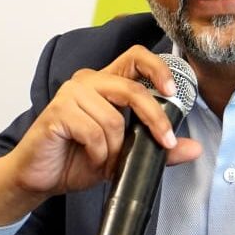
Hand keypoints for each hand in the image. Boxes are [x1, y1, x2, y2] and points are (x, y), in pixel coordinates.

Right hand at [0, 46, 201, 232]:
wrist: (40, 178)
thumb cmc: (77, 159)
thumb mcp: (125, 155)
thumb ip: (158, 148)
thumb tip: (194, 148)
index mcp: (106, 83)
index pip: (136, 57)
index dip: (158, 69)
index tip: (173, 93)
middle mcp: (88, 81)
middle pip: (132, 89)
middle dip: (153, 117)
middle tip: (165, 142)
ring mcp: (71, 94)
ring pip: (113, 118)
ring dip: (113, 148)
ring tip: (102, 158)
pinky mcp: (58, 111)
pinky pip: (92, 131)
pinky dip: (97, 152)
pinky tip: (88, 157)